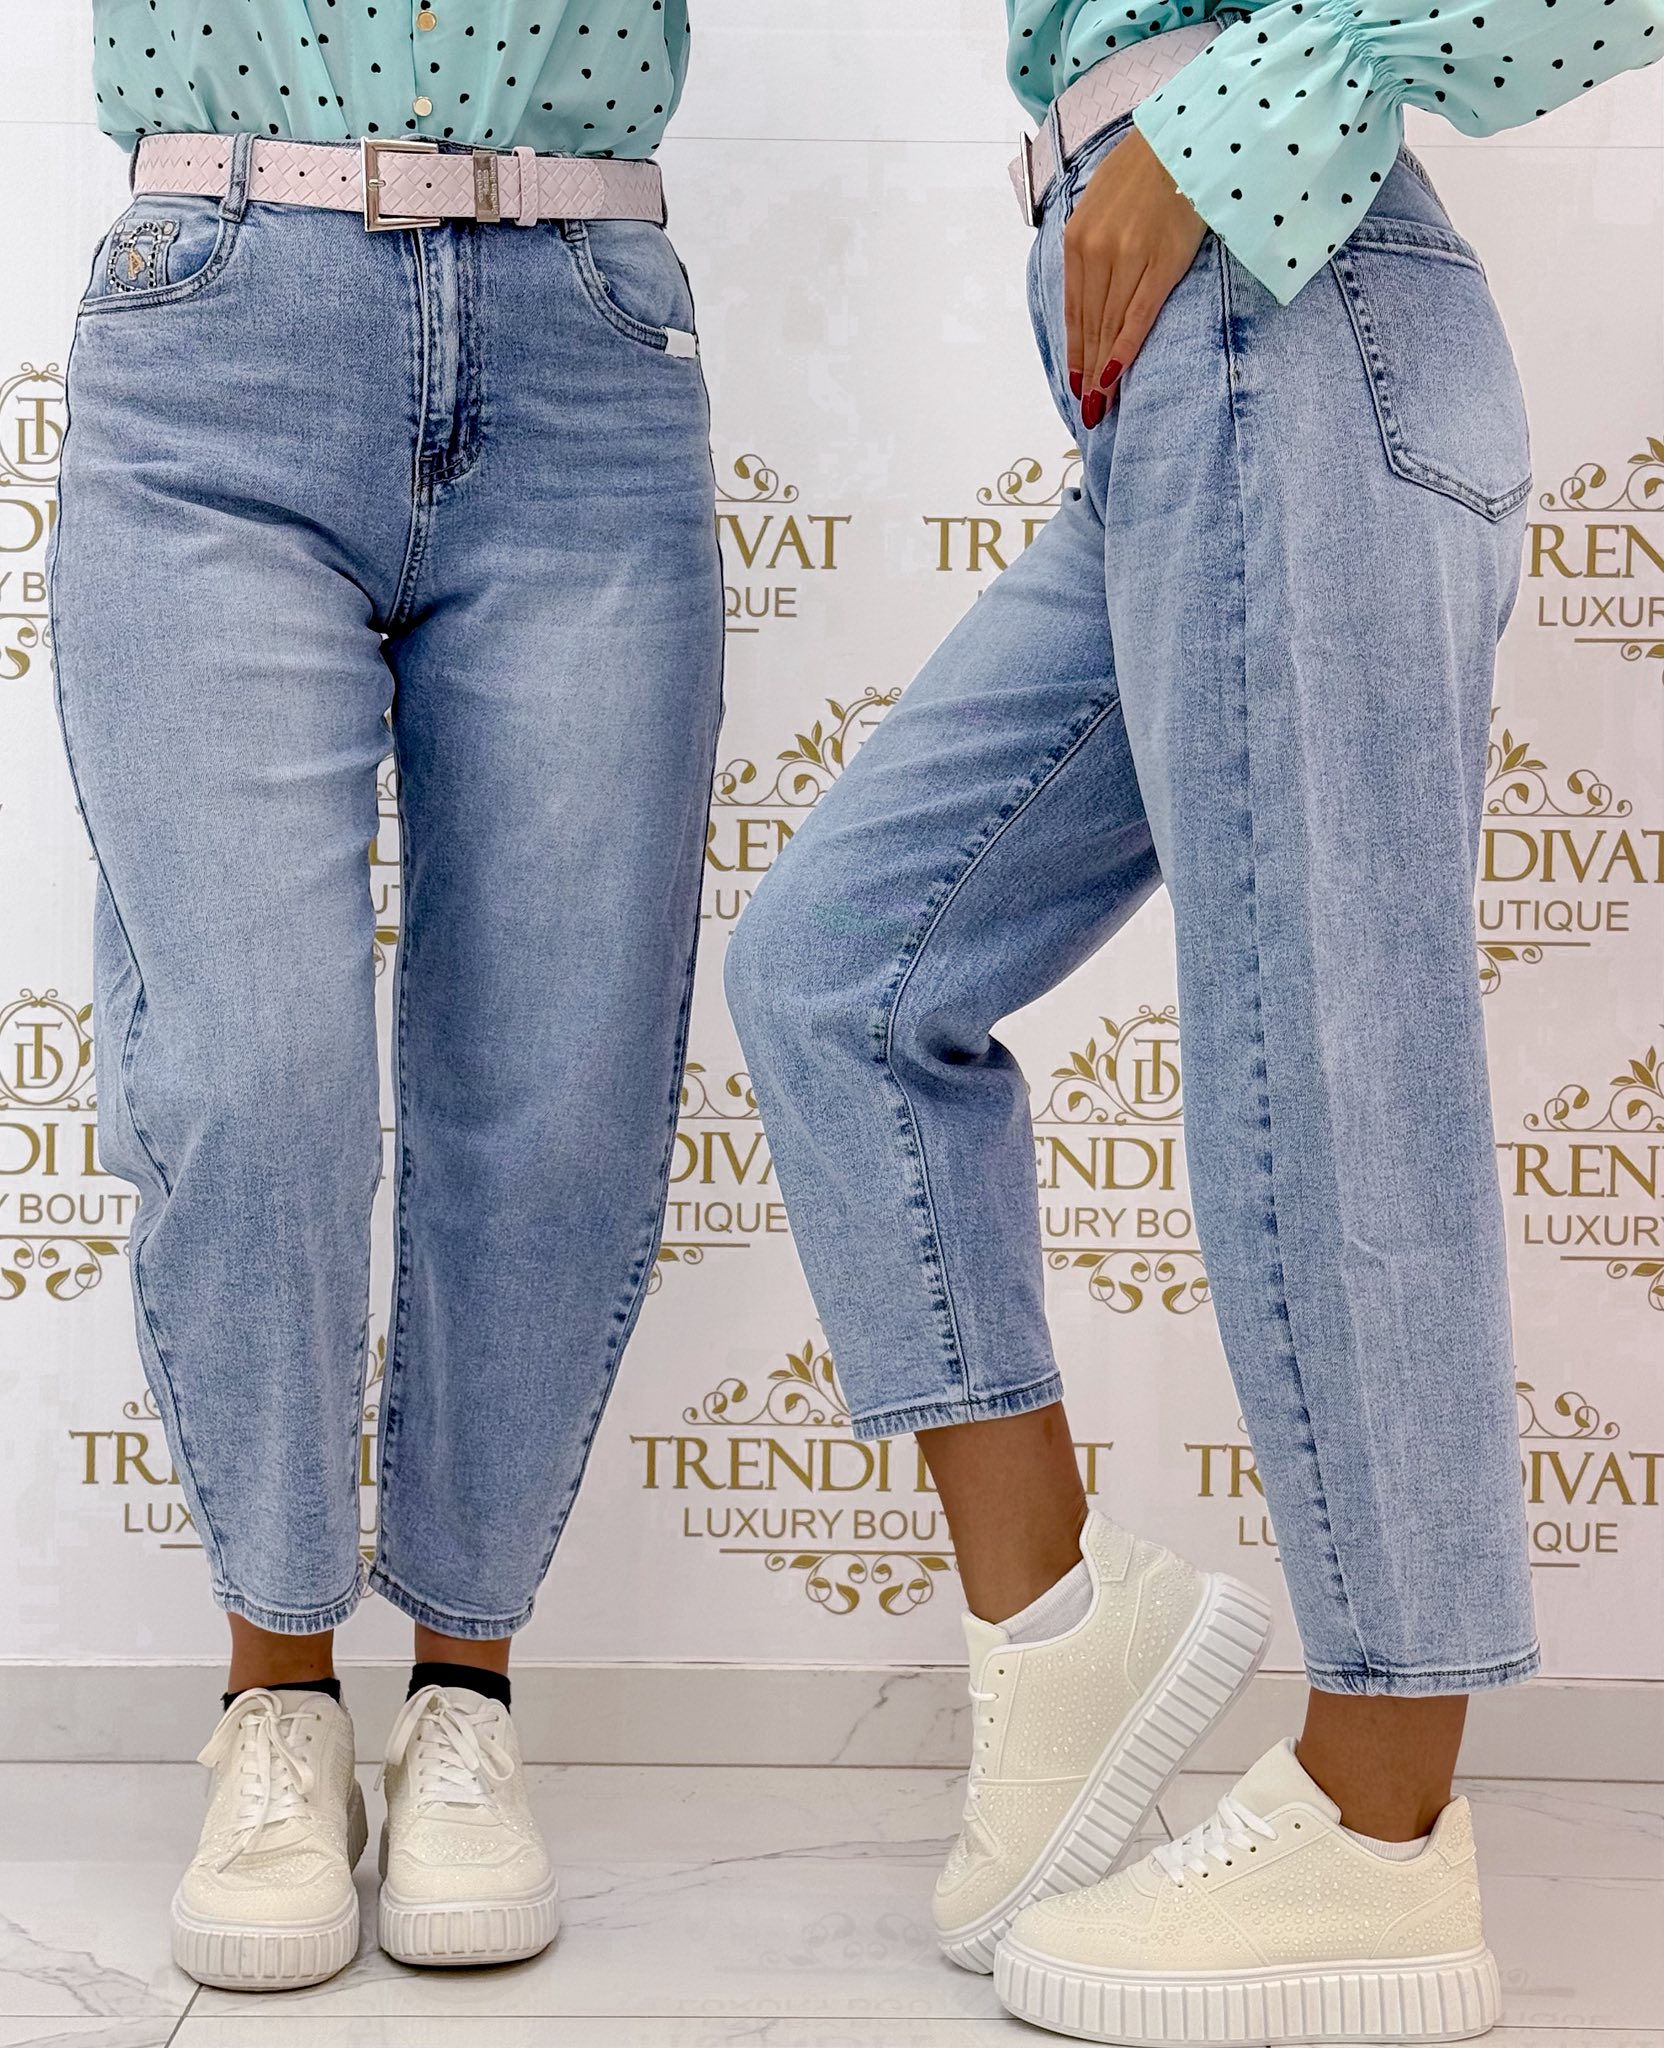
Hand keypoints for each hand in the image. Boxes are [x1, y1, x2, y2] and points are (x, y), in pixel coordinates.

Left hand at [1064, 125, 1206, 427]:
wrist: (1185, 137)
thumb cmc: (1147, 169)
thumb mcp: (1103, 203)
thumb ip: (1093, 246)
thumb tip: (1093, 293)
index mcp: (1078, 239)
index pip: (1074, 309)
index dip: (1075, 352)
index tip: (1076, 384)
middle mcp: (1096, 250)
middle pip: (1090, 324)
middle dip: (1088, 372)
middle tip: (1089, 409)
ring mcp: (1126, 257)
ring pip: (1109, 325)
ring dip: (1104, 369)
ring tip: (1102, 404)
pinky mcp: (1160, 262)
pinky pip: (1137, 315)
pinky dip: (1124, 348)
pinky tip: (1115, 375)